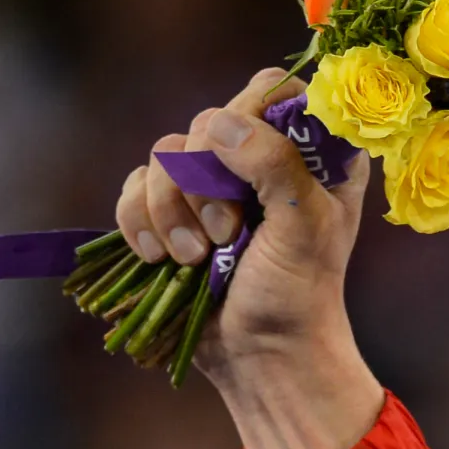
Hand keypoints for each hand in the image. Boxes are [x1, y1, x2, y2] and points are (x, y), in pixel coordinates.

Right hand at [115, 69, 384, 448]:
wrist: (262, 355)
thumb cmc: (298, 295)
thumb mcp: (306, 226)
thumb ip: (275, 164)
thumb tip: (217, 123)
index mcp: (313, 159)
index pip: (272, 93)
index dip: (249, 117)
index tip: (246, 164)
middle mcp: (262, 164)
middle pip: (207, 122)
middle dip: (206, 182)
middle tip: (228, 234)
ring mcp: (214, 189)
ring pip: (164, 155)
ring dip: (171, 209)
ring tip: (197, 259)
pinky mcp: (174, 214)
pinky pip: (134, 186)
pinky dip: (140, 220)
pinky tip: (160, 258)